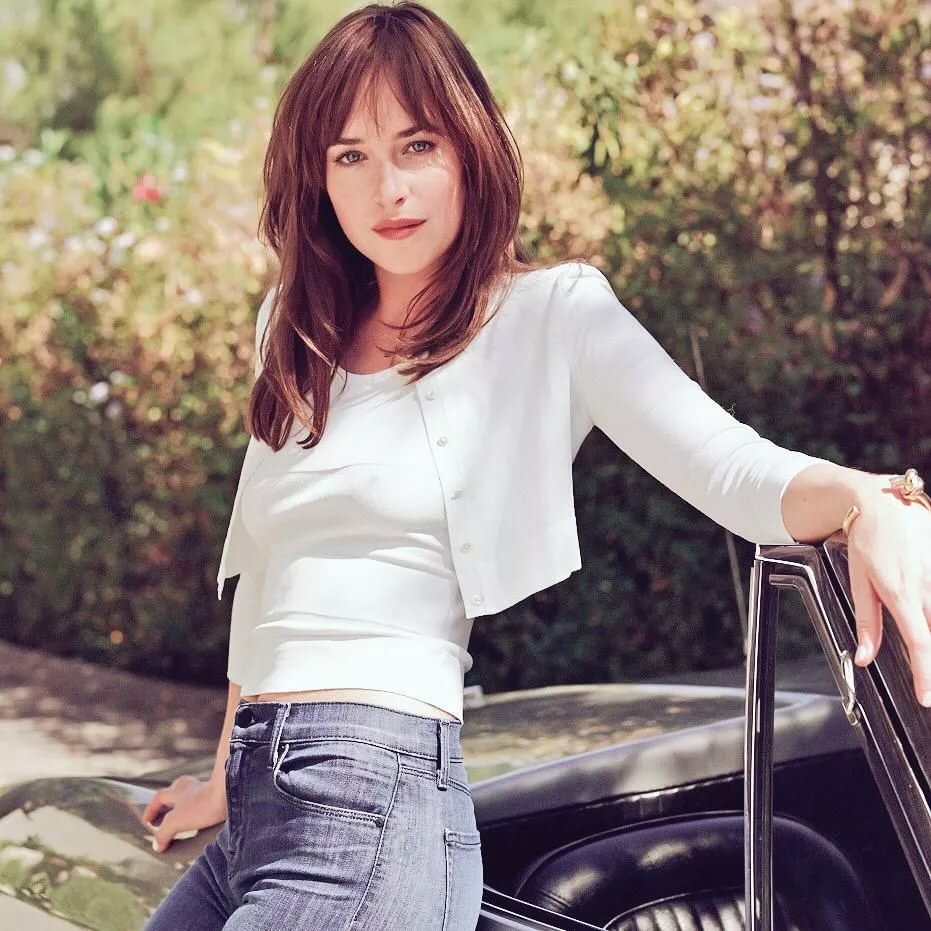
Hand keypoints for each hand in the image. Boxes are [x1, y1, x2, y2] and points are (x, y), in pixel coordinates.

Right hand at [141, 773, 226, 852]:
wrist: (231, 795)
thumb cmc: (203, 804)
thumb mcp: (176, 821)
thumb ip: (163, 833)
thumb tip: (157, 844)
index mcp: (177, 790)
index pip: (159, 797)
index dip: (151, 810)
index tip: (147, 821)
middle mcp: (190, 787)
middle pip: (175, 793)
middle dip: (169, 805)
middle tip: (166, 818)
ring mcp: (206, 790)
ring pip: (191, 797)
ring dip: (186, 808)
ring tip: (185, 822)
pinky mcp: (218, 796)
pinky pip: (206, 803)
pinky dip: (201, 812)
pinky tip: (203, 822)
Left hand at [848, 485, 930, 705]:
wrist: (884, 502)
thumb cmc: (868, 540)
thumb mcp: (859, 581)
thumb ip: (866, 622)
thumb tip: (864, 658)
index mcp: (902, 593)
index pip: (921, 645)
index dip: (925, 676)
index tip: (926, 697)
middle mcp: (929, 586)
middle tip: (930, 685)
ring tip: (928, 658)